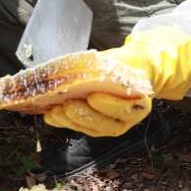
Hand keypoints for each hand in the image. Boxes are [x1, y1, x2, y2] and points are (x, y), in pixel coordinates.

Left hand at [36, 28, 190, 138]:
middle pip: (106, 125)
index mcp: (140, 104)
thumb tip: (80, 66)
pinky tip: (51, 116)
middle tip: (68, 105)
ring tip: (55, 111)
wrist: (129, 71)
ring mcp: (111, 125)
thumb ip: (105, 67)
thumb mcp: (119, 62)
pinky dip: (64, 123)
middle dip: (85, 116)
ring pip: (92, 129)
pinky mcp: (97, 127)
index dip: (108, 105)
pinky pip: (81, 128)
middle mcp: (127, 120)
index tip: (93, 96)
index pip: (125, 109)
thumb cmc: (124, 65)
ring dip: (71, 121)